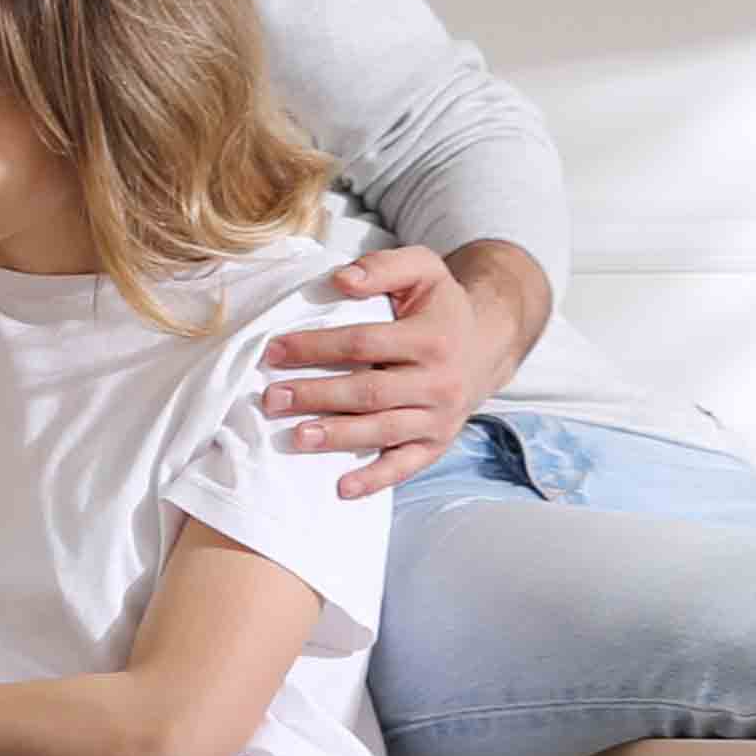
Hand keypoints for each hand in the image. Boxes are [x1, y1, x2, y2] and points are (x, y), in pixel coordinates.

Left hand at [258, 242, 517, 498]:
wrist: (484, 345)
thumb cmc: (438, 306)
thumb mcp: (422, 269)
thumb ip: (383, 267)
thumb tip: (340, 280)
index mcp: (432, 338)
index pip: (363, 343)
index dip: (317, 347)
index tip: (274, 350)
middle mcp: (439, 382)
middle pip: (369, 392)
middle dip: (317, 396)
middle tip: (271, 399)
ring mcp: (440, 418)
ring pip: (382, 431)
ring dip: (337, 437)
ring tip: (295, 437)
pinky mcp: (437, 444)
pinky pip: (405, 466)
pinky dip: (374, 480)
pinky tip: (341, 488)